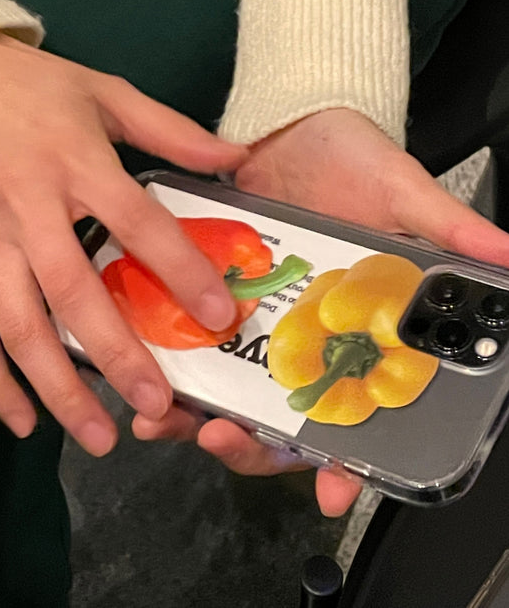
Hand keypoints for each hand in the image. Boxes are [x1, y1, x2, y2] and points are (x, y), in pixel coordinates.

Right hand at [0, 31, 246, 455]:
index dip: (180, 271)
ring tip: (96, 437)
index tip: (217, 315)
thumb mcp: (105, 94)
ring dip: (56, 388)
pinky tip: (21, 420)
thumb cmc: (33, 88)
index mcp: (77, 166)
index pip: (138, 225)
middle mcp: (31, 211)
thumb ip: (171, 131)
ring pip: (19, 327)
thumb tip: (238, 160)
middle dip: (117, 356)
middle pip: (75, 295)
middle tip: (155, 406)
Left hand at [134, 108, 508, 516]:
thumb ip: (445, 227)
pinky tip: (145, 367)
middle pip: (282, 420)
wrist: (292, 125)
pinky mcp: (210, 299)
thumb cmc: (352, 162)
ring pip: (228, 394)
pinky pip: (189, 346)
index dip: (348, 461)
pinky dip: (168, 365)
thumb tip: (506, 255)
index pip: (355, 412)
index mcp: (356, 334)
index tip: (332, 491)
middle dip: (252, 443)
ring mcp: (256, 325)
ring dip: (197, 417)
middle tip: (224, 437)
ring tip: (166, 420)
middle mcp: (306, 341)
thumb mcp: (400, 191)